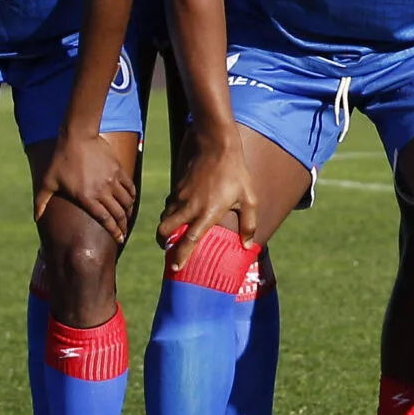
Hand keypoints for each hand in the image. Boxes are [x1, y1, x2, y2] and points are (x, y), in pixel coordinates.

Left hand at [35, 133, 135, 241]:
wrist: (77, 136)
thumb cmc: (61, 159)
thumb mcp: (47, 182)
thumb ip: (41, 202)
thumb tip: (35, 218)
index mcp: (87, 197)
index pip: (105, 219)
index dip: (114, 231)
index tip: (119, 239)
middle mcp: (103, 191)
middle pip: (119, 213)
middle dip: (123, 226)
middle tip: (123, 232)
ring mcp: (112, 180)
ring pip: (127, 201)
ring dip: (128, 212)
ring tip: (126, 217)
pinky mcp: (118, 169)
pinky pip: (129, 187)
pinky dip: (131, 196)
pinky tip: (130, 200)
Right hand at [156, 135, 256, 265]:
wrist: (216, 145)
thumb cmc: (236, 173)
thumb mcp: (249, 198)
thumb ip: (248, 224)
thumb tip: (247, 245)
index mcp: (207, 213)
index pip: (189, 240)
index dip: (181, 256)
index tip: (176, 269)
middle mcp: (190, 207)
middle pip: (166, 231)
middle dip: (164, 244)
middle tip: (170, 250)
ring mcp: (181, 196)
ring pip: (164, 218)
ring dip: (166, 229)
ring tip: (173, 235)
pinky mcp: (177, 187)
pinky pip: (168, 206)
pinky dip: (169, 214)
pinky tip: (179, 215)